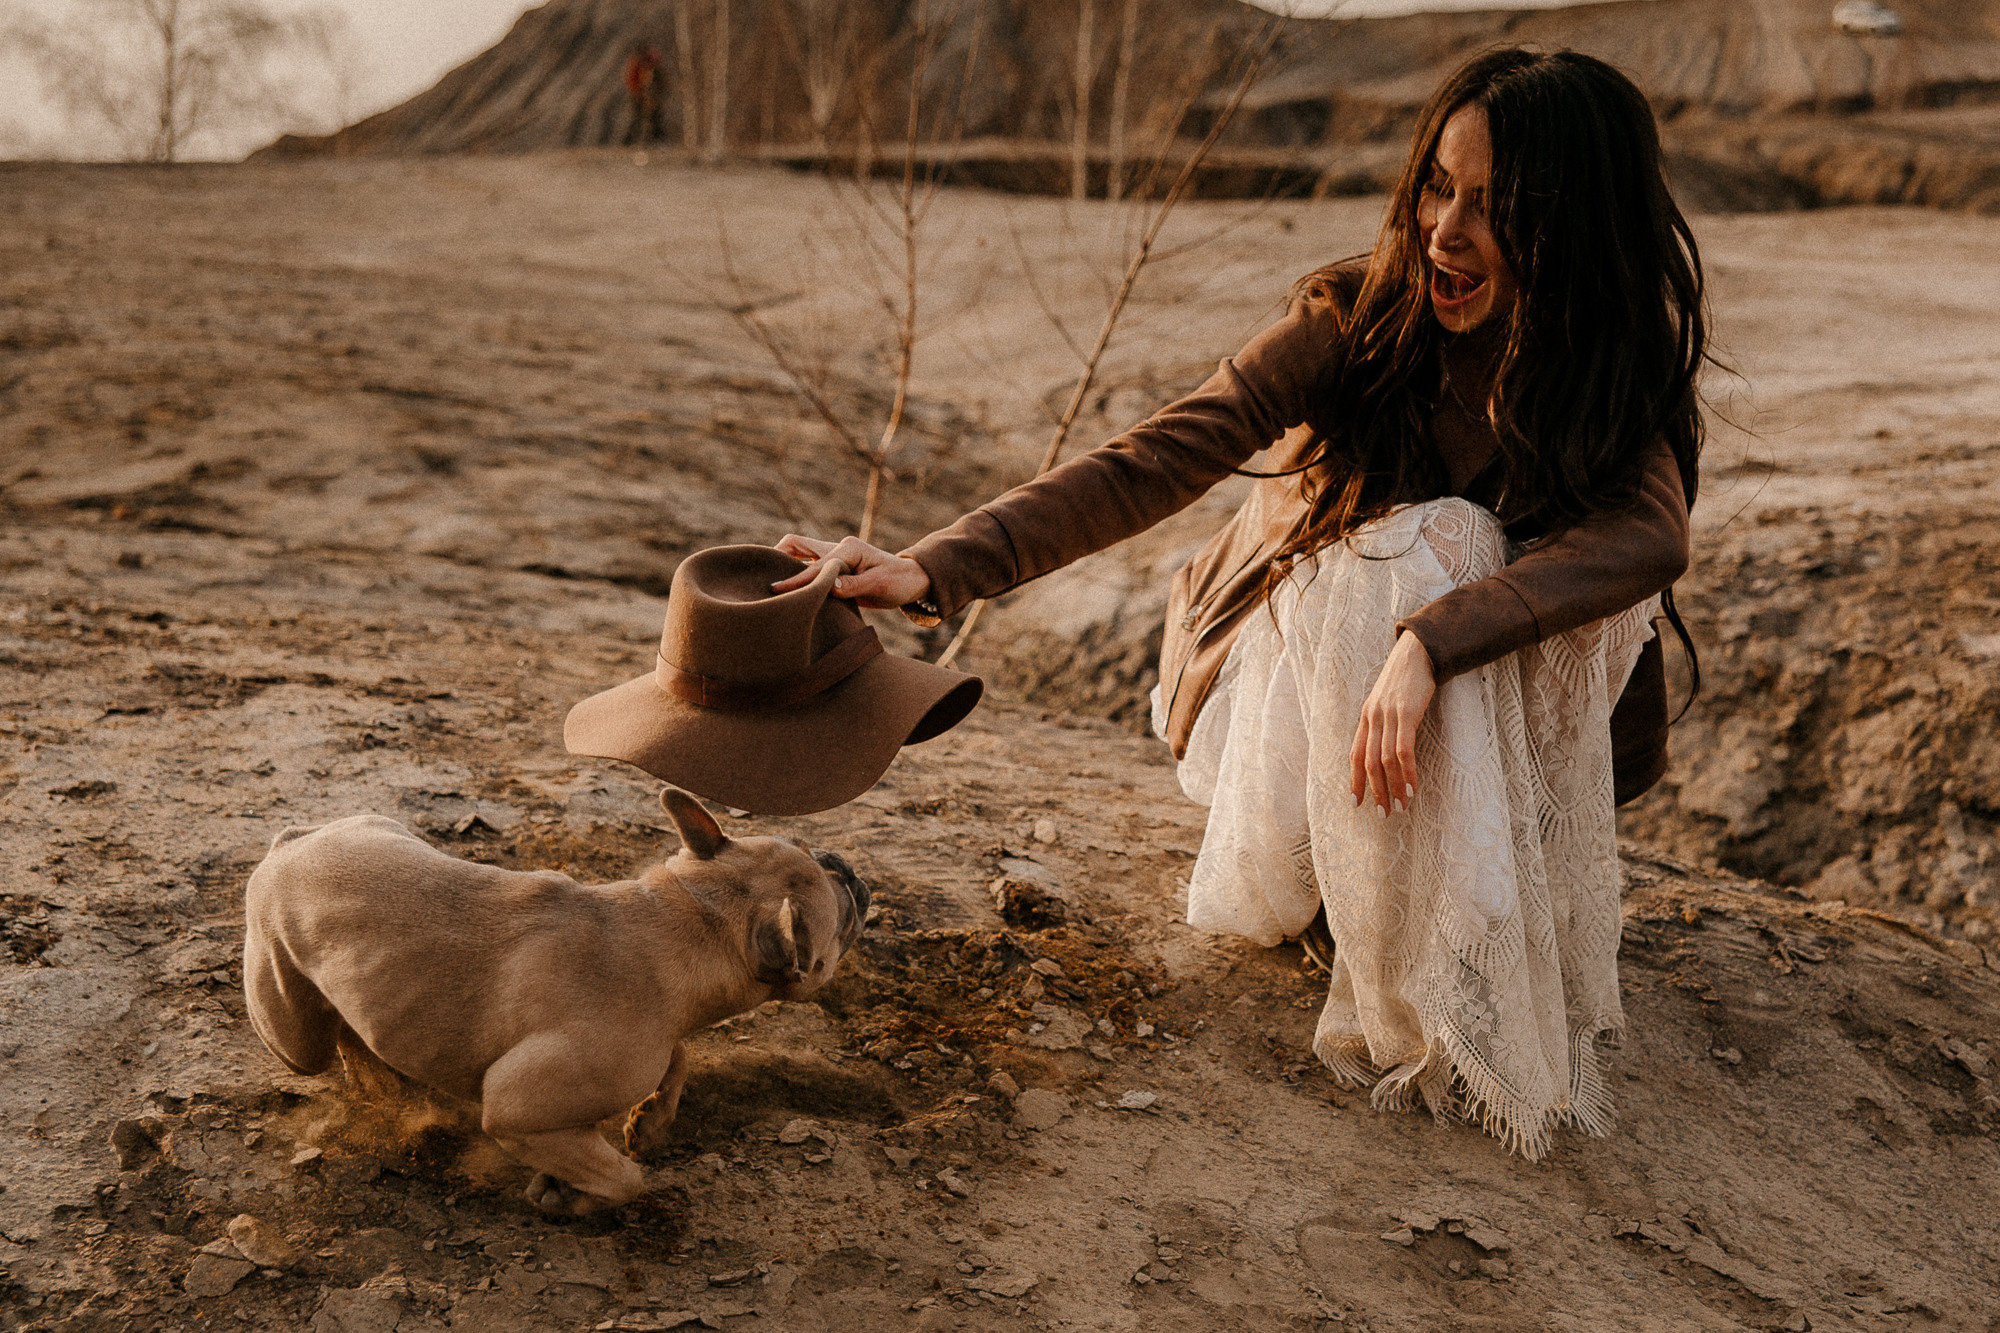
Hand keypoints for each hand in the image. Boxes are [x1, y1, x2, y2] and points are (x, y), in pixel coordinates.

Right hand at [772, 534, 932, 609]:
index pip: (816, 566)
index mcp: (849, 549)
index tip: (776, 592)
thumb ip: (854, 586)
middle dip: (776, 556)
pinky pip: (807, 564)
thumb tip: (830, 587)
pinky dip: (793, 571)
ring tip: (766, 581)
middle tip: (759, 577)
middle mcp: (838, 547)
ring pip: (798, 551)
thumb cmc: (897, 582)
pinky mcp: (834, 566)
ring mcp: (835, 555)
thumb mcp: (879, 586)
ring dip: (782, 562)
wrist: (911, 580)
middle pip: (797, 543)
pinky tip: (784, 587)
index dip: (796, 580)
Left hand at [1349, 630, 1435, 816]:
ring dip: (1393, 787)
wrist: (1418, 652)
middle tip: (1383, 814)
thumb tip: (1387, 750)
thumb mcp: (1388, 701)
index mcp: (1366, 717)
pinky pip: (1403, 749)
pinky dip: (1406, 772)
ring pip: (1384, 760)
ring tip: (1401, 806)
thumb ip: (1384, 723)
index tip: (1356, 804)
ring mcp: (1388, 716)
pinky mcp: (1406, 713)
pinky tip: (1412, 787)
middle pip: (1368, 763)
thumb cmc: (1406, 679)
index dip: (1355, 781)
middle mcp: (1372, 718)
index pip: (1355, 755)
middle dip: (1375, 791)